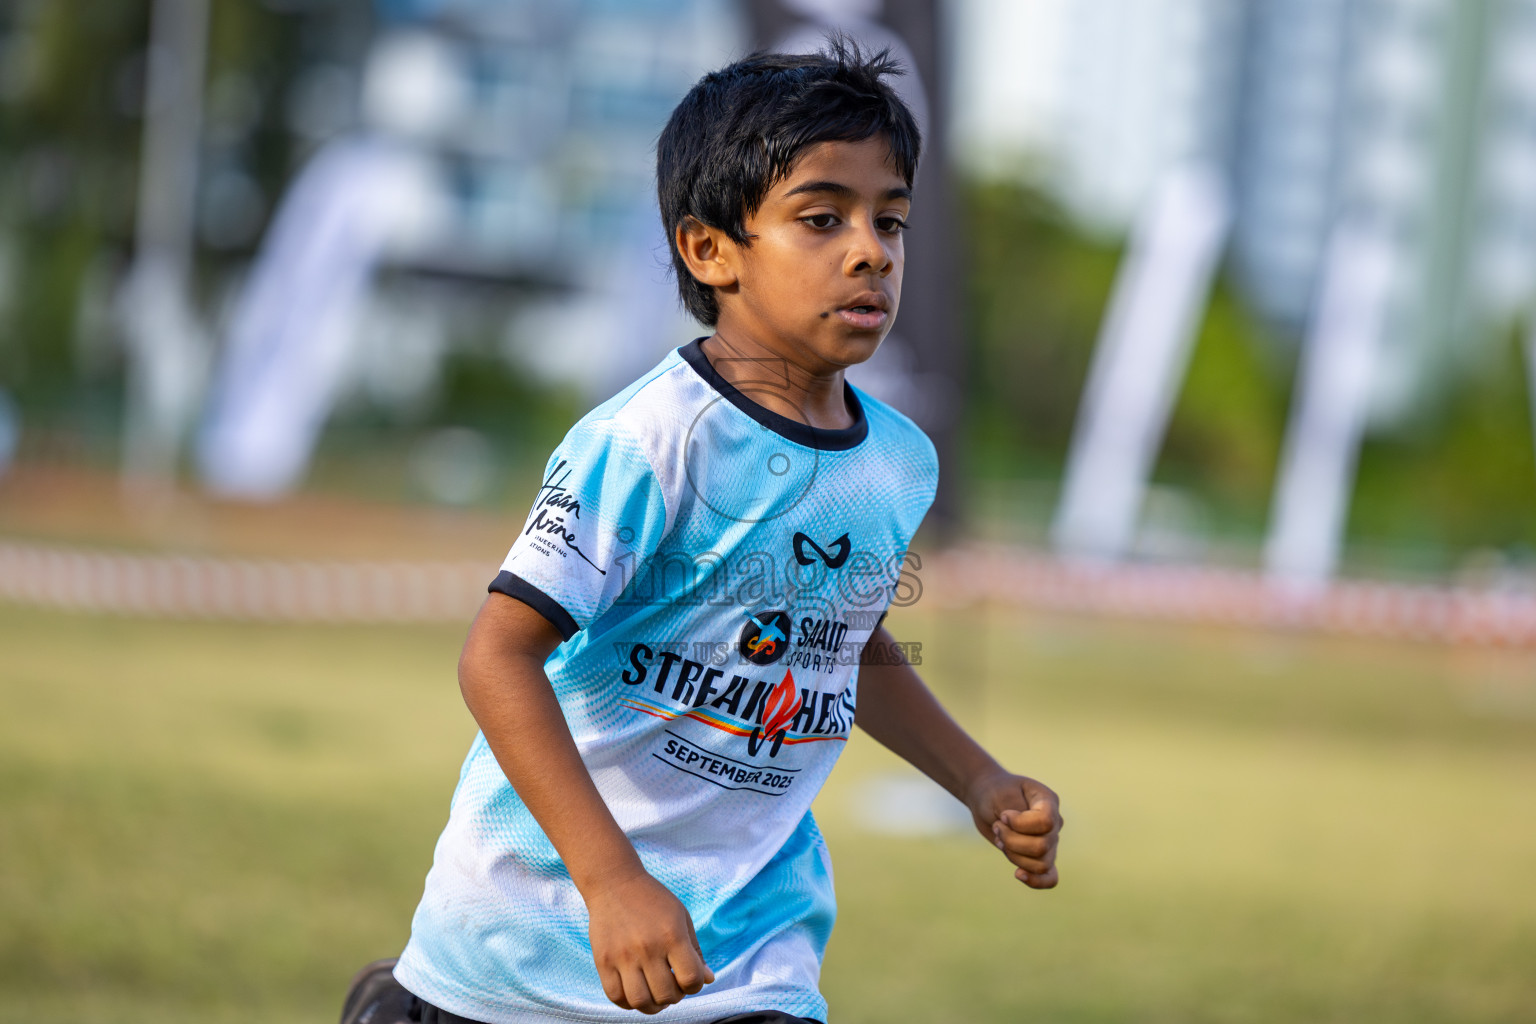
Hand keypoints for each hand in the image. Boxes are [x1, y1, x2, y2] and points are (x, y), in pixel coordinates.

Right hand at [584, 869, 714, 1013]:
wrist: (615, 883)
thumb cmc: (653, 900)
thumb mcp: (681, 918)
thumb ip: (695, 951)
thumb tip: (707, 980)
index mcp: (672, 936)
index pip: (691, 979)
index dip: (695, 985)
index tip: (689, 978)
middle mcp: (648, 948)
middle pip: (666, 995)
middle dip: (675, 997)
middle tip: (671, 986)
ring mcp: (623, 956)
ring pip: (640, 1001)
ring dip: (652, 1005)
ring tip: (654, 995)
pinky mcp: (603, 961)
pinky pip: (616, 996)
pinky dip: (628, 1002)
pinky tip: (635, 991)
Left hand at [965, 771, 1062, 888]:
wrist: (986, 799)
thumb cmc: (994, 793)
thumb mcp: (1000, 795)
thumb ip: (1015, 812)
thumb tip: (1024, 835)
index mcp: (1048, 801)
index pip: (1046, 822)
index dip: (1021, 824)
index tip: (1003, 815)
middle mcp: (1054, 822)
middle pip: (1042, 847)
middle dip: (1012, 841)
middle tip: (997, 827)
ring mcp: (1050, 841)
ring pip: (1041, 864)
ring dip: (1014, 856)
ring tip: (1001, 840)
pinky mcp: (1040, 857)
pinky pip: (1050, 878)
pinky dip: (1036, 881)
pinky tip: (1018, 874)